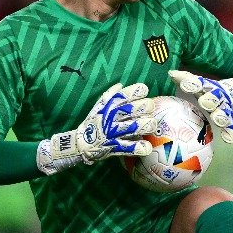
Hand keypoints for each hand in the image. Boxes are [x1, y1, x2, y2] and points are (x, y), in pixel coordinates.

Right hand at [36, 82, 156, 174]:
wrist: (80, 144)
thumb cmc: (92, 124)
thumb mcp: (98, 108)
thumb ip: (109, 96)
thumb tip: (121, 84)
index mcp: (108, 108)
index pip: (122, 96)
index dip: (134, 92)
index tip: (144, 90)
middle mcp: (111, 119)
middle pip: (129, 110)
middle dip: (143, 107)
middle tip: (151, 108)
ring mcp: (112, 133)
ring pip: (131, 127)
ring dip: (144, 125)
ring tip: (152, 125)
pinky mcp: (114, 147)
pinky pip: (127, 147)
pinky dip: (138, 147)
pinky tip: (147, 147)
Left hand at [168, 70, 232, 143]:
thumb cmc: (210, 91)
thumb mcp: (200, 83)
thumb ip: (186, 79)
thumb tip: (171, 73)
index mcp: (208, 87)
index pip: (200, 83)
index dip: (193, 84)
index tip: (185, 86)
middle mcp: (218, 96)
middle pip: (214, 97)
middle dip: (210, 99)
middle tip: (204, 102)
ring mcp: (226, 107)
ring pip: (224, 111)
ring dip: (221, 116)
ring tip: (217, 120)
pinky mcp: (232, 118)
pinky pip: (232, 125)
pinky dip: (230, 132)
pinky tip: (228, 139)